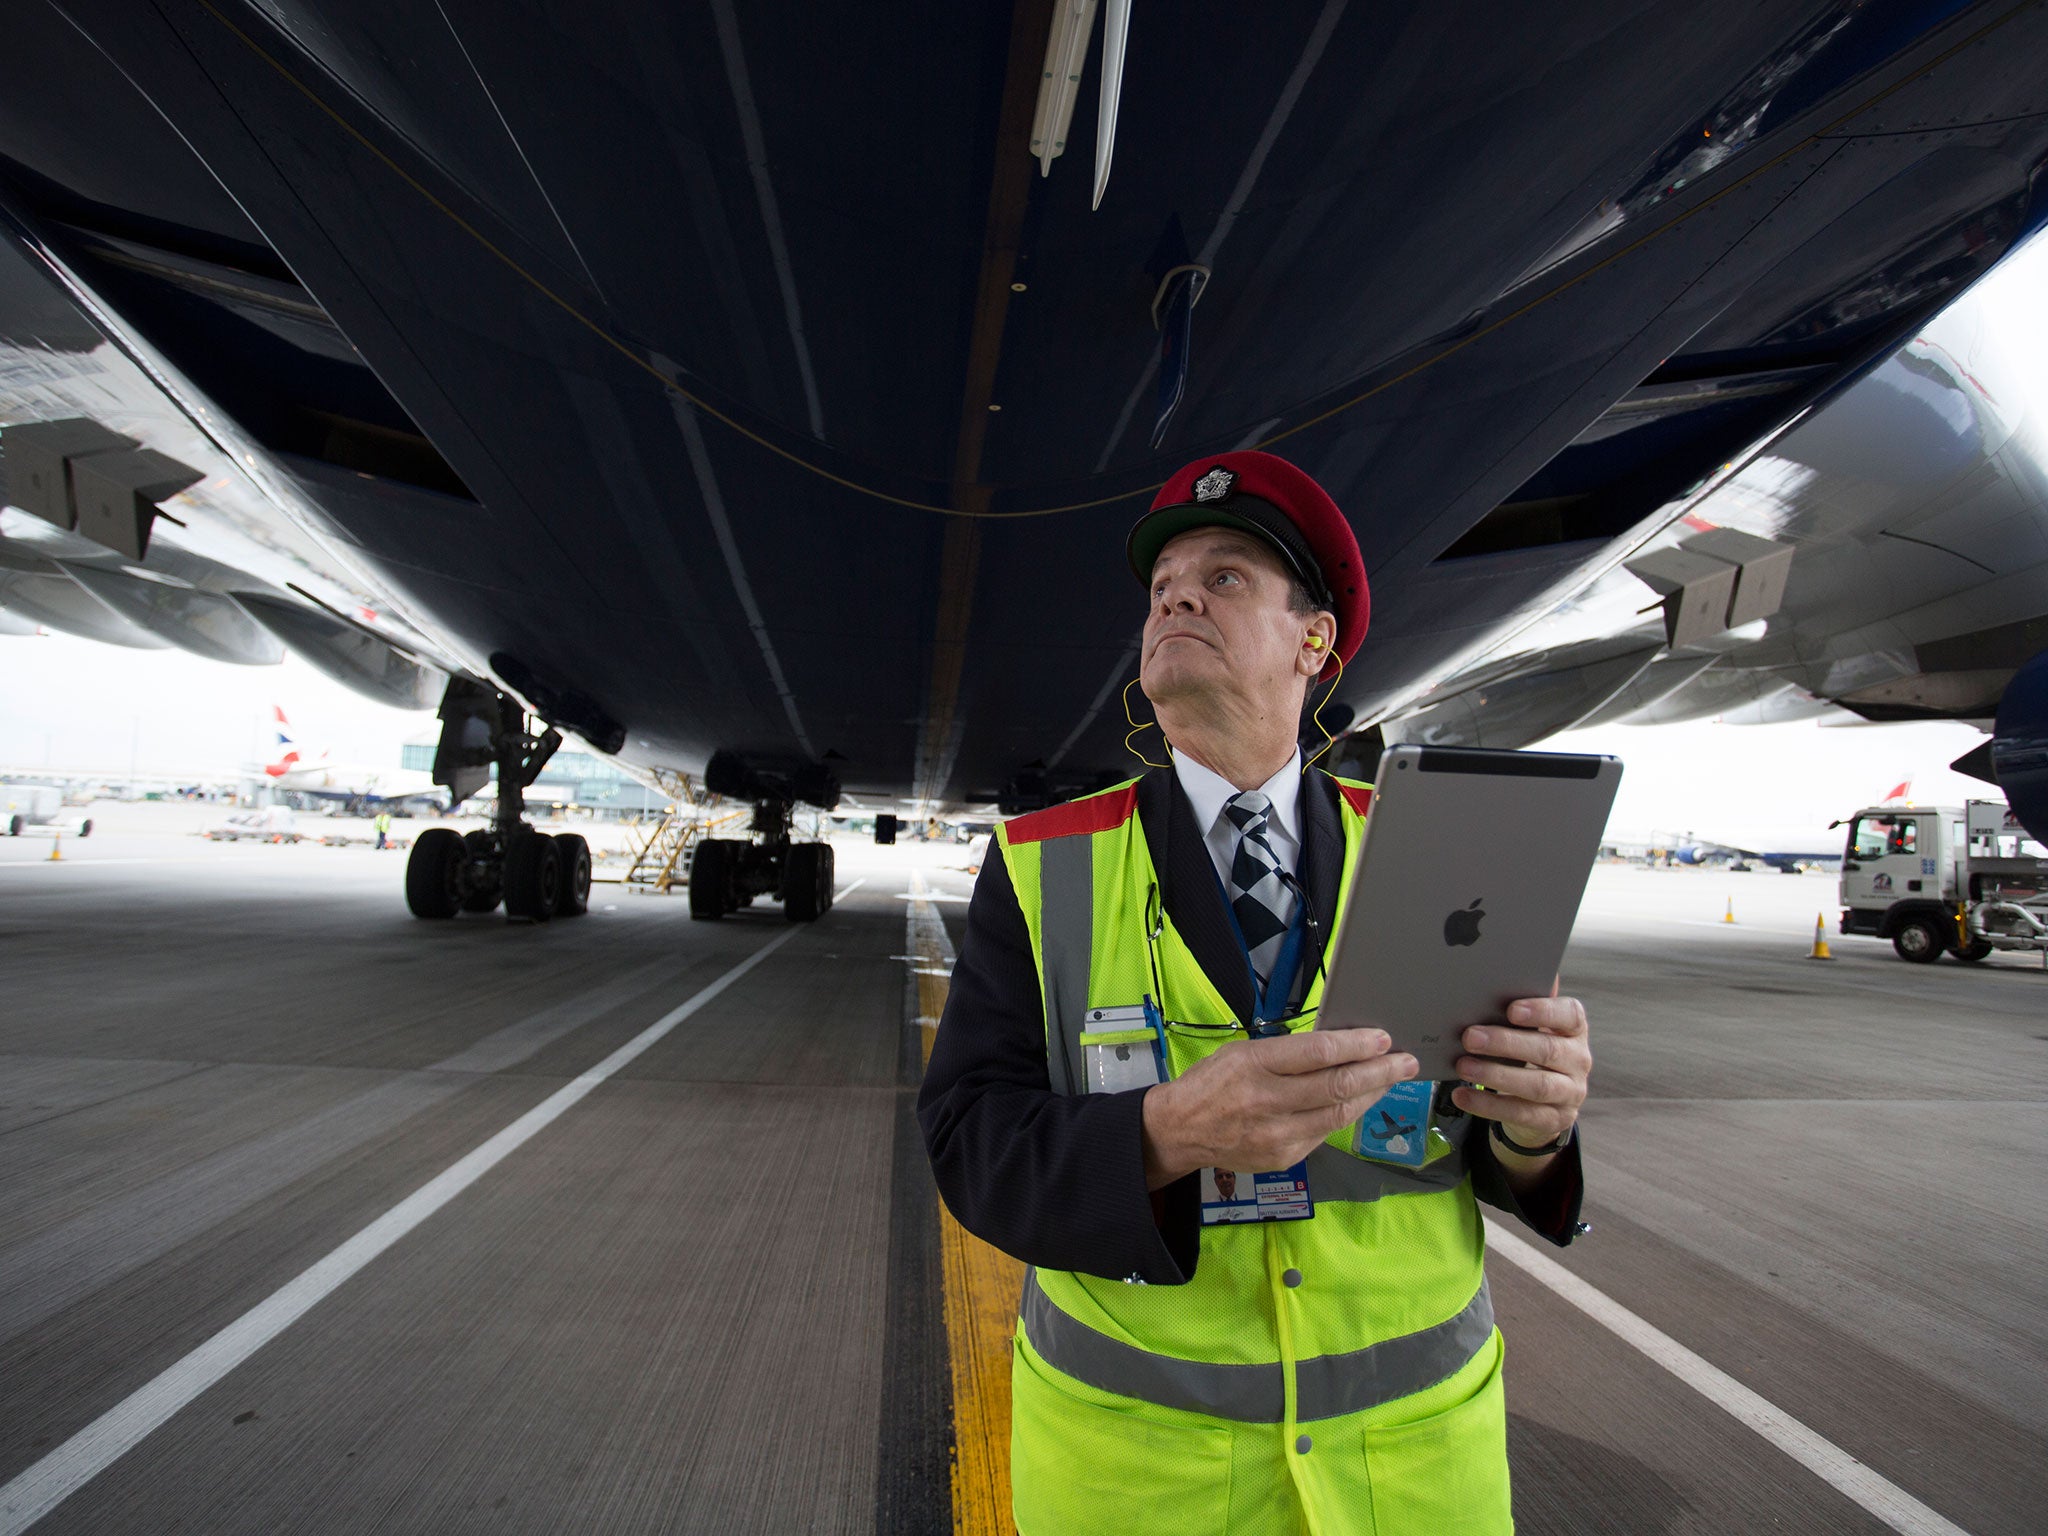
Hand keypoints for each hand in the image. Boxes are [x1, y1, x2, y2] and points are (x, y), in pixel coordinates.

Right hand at [1141, 1029, 1417, 1189]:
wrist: (1180, 1131)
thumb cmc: (1212, 1082)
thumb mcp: (1241, 1052)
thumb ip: (1285, 1053)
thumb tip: (1337, 1047)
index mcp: (1254, 1064)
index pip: (1317, 1053)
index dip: (1356, 1045)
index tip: (1382, 1037)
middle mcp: (1268, 1100)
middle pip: (1338, 1086)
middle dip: (1380, 1071)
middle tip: (1406, 1061)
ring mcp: (1278, 1134)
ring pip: (1340, 1113)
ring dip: (1372, 1094)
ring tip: (1392, 1079)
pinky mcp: (1285, 1157)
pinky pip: (1326, 1132)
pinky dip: (1347, 1113)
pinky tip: (1361, 1101)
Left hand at [1451, 986, 1590, 1156]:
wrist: (1546, 1100)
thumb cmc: (1531, 1049)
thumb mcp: (1531, 1028)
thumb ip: (1522, 1006)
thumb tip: (1500, 973)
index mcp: (1574, 1029)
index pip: (1570, 1015)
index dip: (1543, 1011)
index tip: (1512, 1009)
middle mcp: (1579, 1060)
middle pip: (1547, 1050)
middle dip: (1506, 1043)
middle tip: (1469, 1037)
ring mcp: (1571, 1093)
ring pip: (1537, 1086)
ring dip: (1496, 1075)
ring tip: (1462, 1066)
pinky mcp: (1555, 1119)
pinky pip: (1522, 1114)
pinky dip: (1489, 1105)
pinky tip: (1463, 1095)